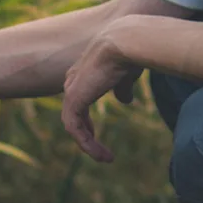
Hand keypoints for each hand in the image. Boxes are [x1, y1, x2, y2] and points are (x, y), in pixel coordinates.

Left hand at [62, 27, 141, 163]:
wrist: (124, 44)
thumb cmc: (130, 53)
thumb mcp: (126, 75)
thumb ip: (123, 87)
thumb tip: (125, 100)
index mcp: (84, 73)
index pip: (79, 100)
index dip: (86, 119)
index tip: (96, 133)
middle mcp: (74, 81)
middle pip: (73, 114)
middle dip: (85, 133)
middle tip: (97, 150)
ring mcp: (72, 91)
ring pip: (74, 125)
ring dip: (88, 144)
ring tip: (106, 158)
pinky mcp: (73, 101)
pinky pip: (75, 130)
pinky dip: (87, 144)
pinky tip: (102, 155)